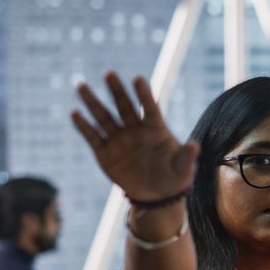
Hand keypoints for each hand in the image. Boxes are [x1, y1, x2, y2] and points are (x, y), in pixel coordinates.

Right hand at [71, 72, 197, 201]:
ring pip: (104, 117)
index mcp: (156, 129)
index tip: (137, 79)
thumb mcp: (183, 169)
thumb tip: (194, 145)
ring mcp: (119, 139)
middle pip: (124, 106)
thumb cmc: (174, 178)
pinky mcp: (105, 152)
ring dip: (92, 102)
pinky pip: (92, 136)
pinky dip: (83, 126)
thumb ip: (186, 157)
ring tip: (81, 86)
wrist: (156, 196)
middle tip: (109, 73)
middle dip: (116, 90)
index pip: (149, 108)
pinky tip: (75, 113)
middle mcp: (135, 130)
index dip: (144, 94)